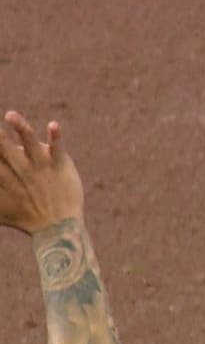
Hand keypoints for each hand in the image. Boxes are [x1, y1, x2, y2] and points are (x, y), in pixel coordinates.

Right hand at [0, 111, 83, 233]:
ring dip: (20, 128)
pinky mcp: (60, 165)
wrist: (57, 227)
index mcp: (4, 178)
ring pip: (30, 143)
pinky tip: (54, 125)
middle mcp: (22, 170)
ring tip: (11, 116)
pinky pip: (57, 149)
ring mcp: (42, 167)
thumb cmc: (24, 219)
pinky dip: (56, 137)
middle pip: (5, 149)